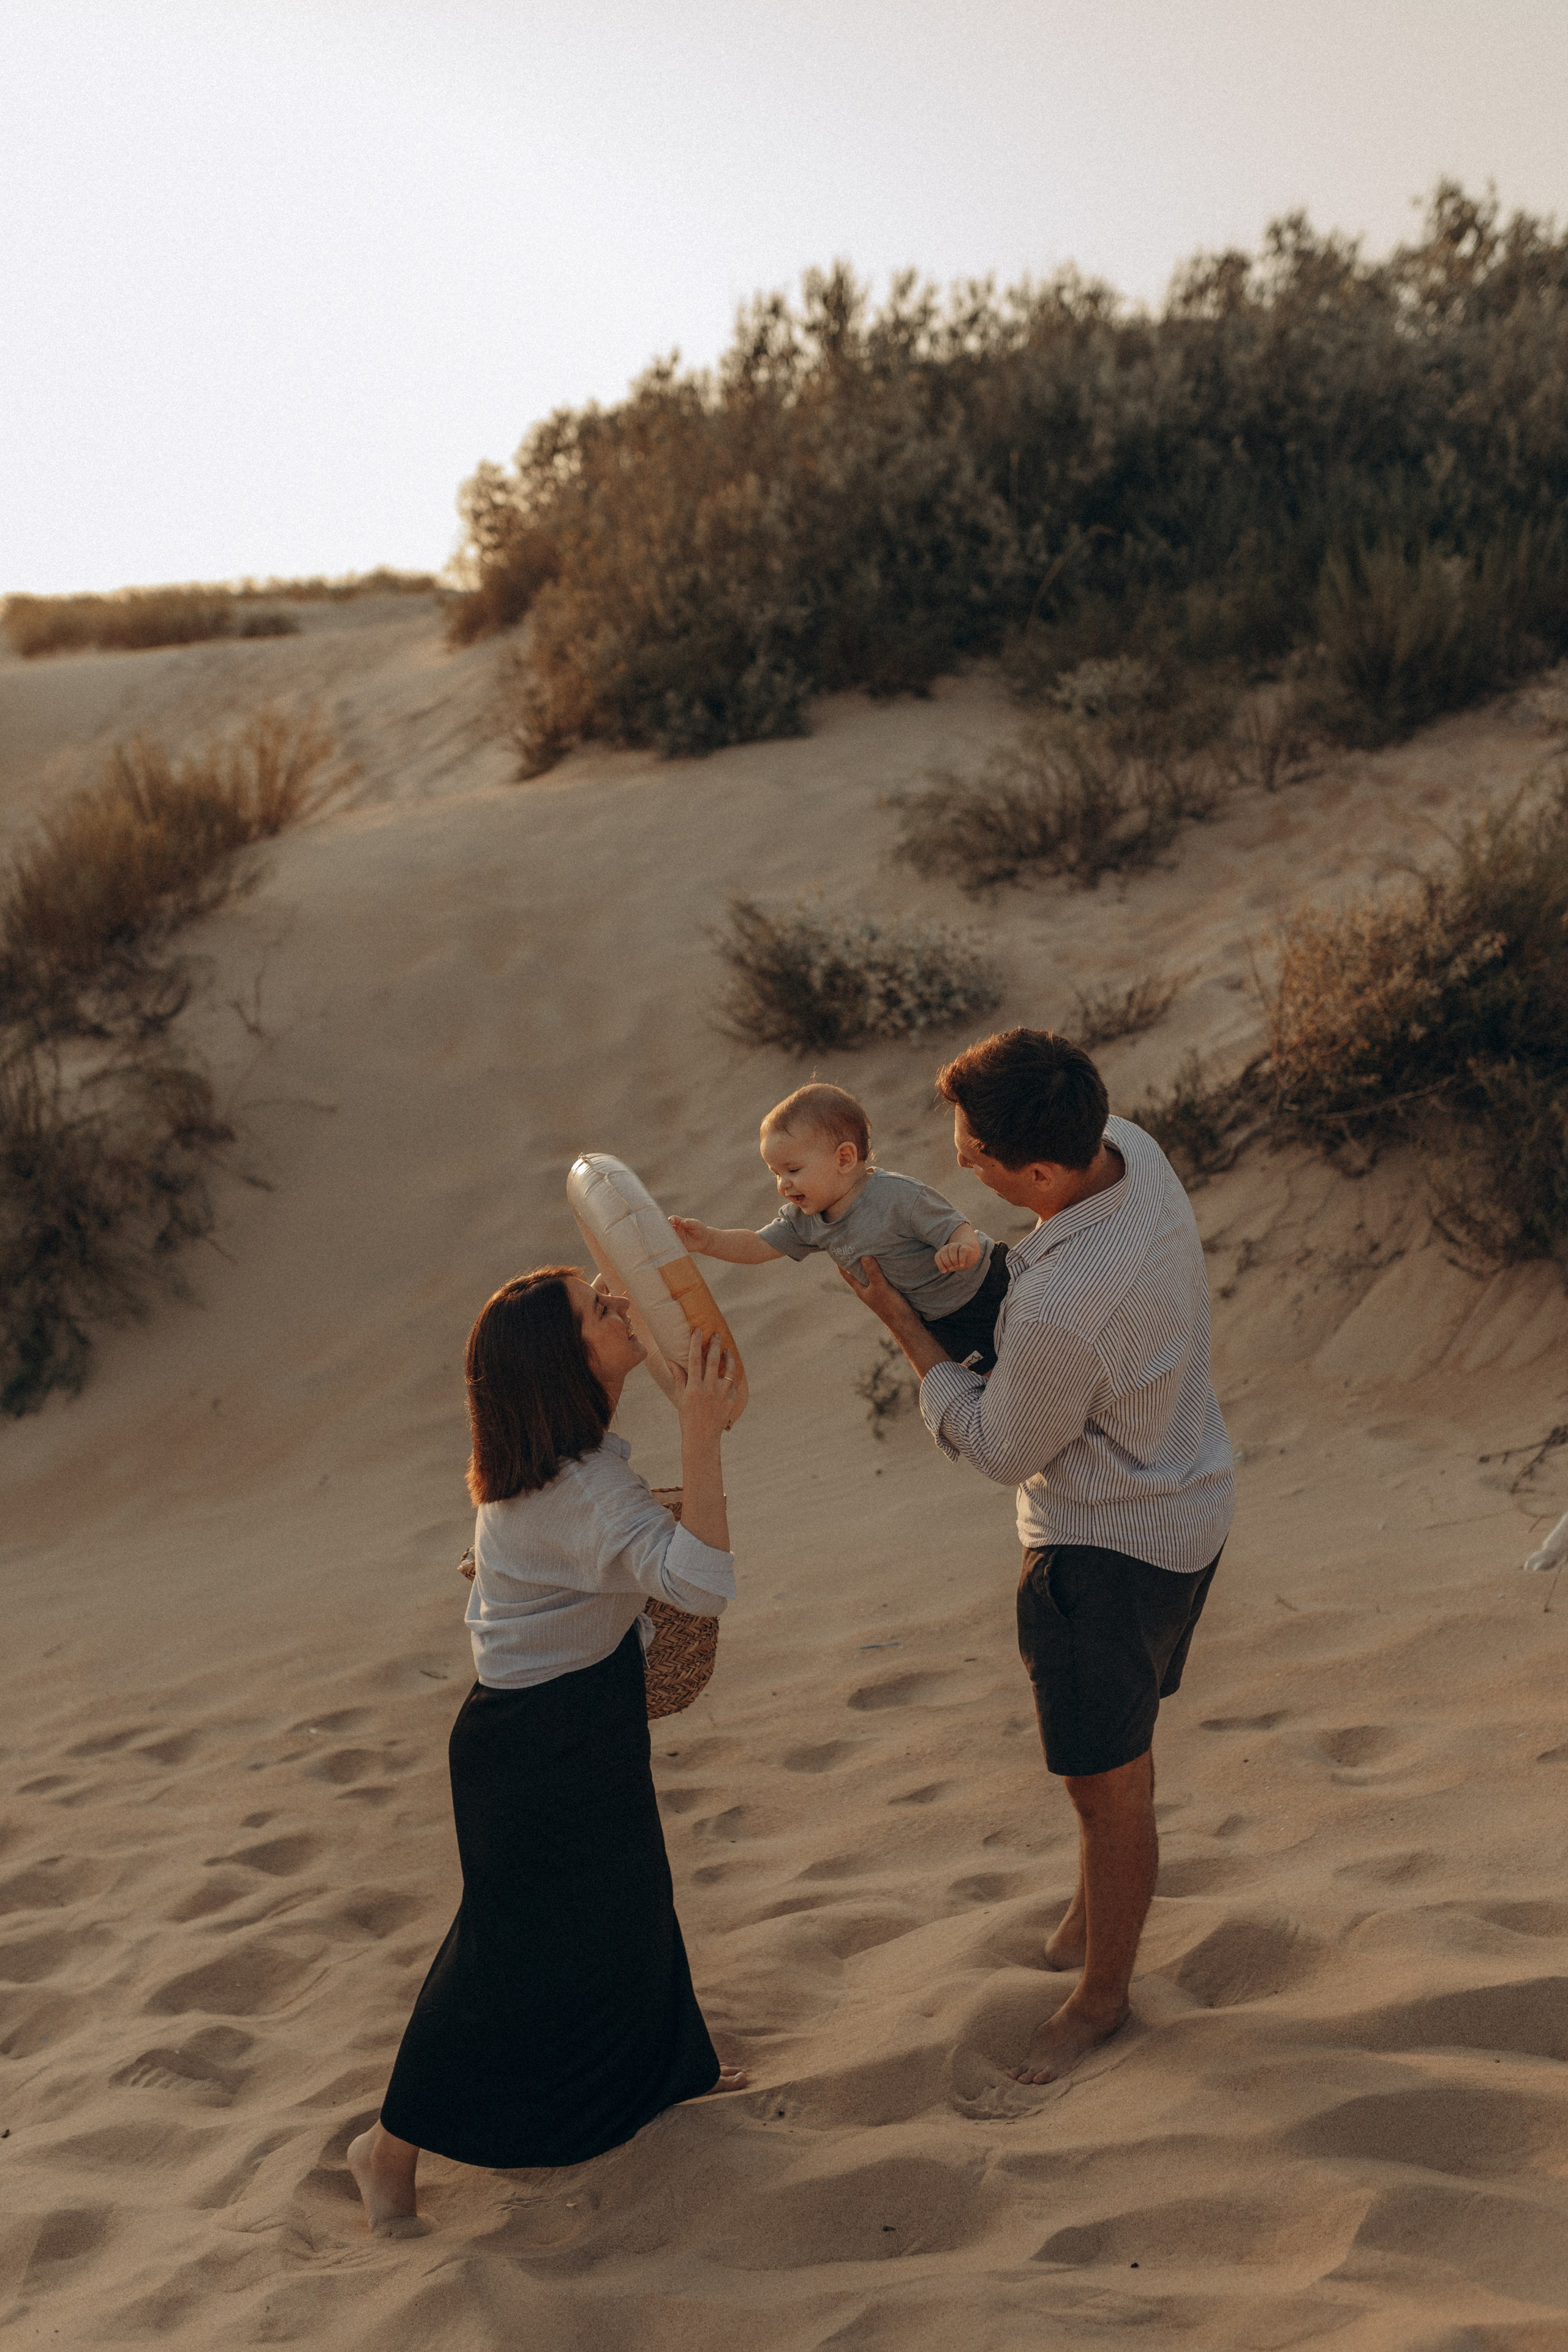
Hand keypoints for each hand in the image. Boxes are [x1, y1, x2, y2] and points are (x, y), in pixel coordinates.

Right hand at [668, 1215, 712, 1253]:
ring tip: (668, 1238)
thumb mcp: (695, 1224)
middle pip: (668, 1228)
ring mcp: (676, 1237)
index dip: (671, 1220)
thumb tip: (682, 1222)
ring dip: (667, 1237)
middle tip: (666, 1230)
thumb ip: (689, 1223)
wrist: (704, 1240)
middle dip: (665, 1228)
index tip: (671, 1221)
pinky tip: (671, 1246)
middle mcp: (676, 1229)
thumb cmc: (699, 1229)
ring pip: (669, 1237)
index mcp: (679, 1222)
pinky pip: (673, 1245)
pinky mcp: (678, 1245)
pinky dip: (671, 1245)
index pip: (673, 1219)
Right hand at [670, 1327, 738, 1440]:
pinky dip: (732, 1374)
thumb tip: (670, 1360)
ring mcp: (721, 1395)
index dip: (695, 1343)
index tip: (697, 1330)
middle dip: (714, 1344)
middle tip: (716, 1334)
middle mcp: (708, 1389)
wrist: (702, 1437)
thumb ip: (678, 1377)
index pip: (694, 1359)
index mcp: (694, 1387)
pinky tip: (730, 1368)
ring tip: (726, 1350)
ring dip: (728, 1357)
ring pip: (728, 1370)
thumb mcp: (680, 1396)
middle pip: (713, 1360)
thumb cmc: (688, 1415)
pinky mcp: (731, 1401)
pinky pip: (734, 1383)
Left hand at [840, 1255, 952, 1376]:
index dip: (840, 1262)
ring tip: (871, 1245)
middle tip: (855, 1242)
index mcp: (860, 1289)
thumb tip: (863, 1255)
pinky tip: (887, 1257)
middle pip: (857, 1270)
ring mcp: (878, 1289)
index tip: (837, 1248)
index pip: (845, 1273)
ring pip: (871, 1272)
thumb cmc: (890, 1306)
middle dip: (855, 1258)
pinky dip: (882, 1266)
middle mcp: (867, 1288)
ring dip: (870, 1261)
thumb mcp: (880, 1286)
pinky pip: (882, 1274)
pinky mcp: (889, 1289)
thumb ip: (872, 1272)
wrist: (906, 1322)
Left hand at [934, 1233, 981, 1273]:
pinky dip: (961, 1258)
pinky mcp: (965, 1247)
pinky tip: (961, 1265)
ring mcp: (957, 1245)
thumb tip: (945, 1270)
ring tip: (957, 1266)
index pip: (938, 1256)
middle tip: (951, 1268)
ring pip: (952, 1248)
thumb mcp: (951, 1266)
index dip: (940, 1264)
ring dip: (953, 1259)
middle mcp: (949, 1247)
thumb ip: (947, 1267)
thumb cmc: (957, 1262)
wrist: (970, 1257)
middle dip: (946, 1262)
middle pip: (944, 1251)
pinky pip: (962, 1250)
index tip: (944, 1271)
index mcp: (943, 1251)